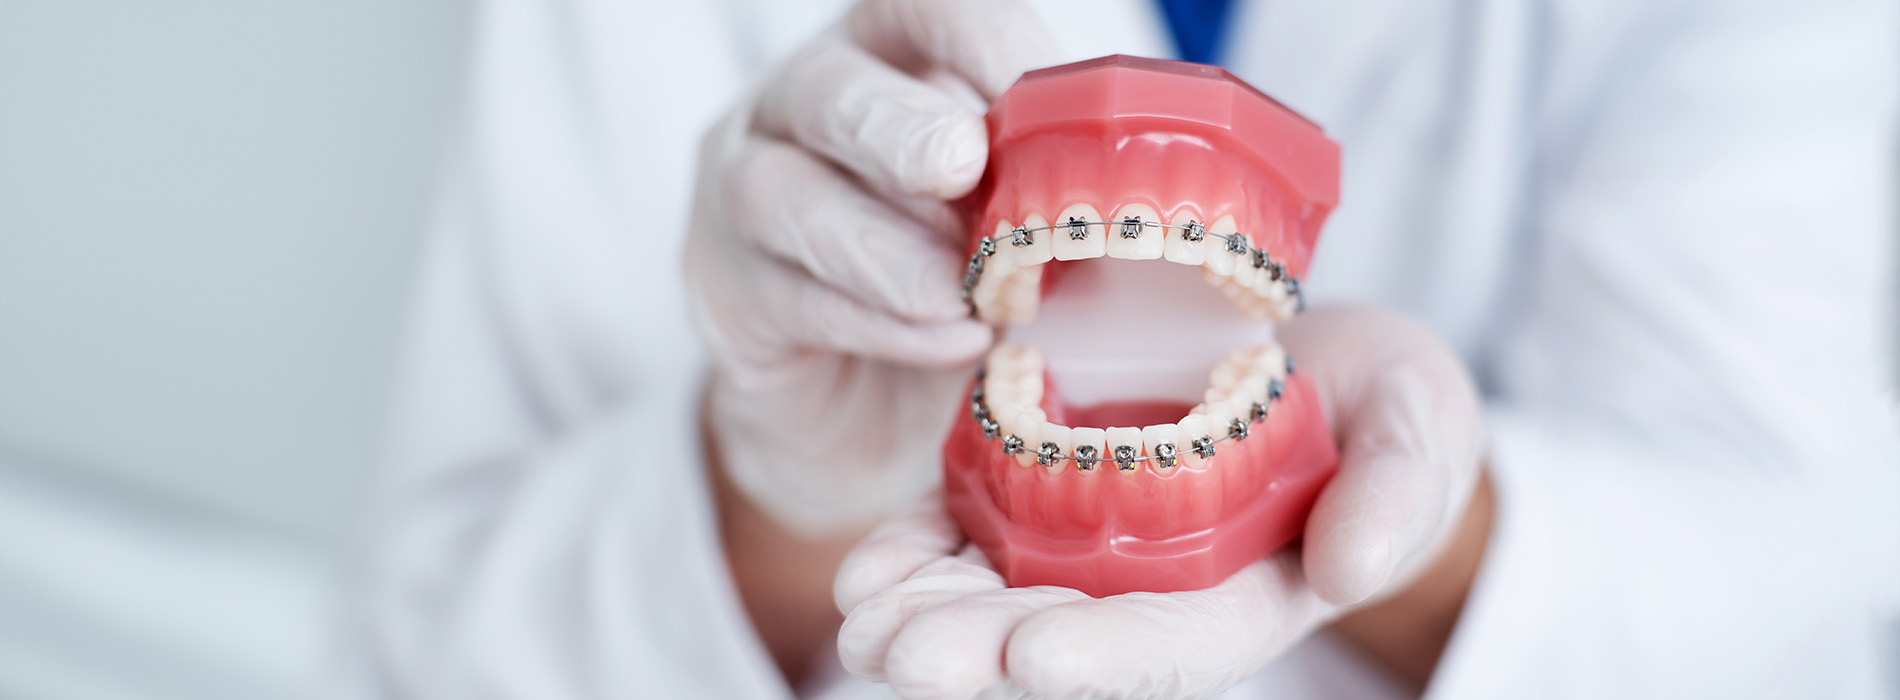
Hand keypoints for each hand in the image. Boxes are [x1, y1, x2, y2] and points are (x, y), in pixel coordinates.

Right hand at [684, 0, 1058, 534]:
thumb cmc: (952, 281)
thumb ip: (1052, 190)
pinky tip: (947, 344)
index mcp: (884, 61)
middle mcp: (798, 110)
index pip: (918, 9)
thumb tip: (1157, 197)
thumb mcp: (1010, 219)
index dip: (978, 38)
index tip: (1036, 88)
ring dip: (883, 248)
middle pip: (827, 89)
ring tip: (962, 297)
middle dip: (898, 129)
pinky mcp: (728, 295)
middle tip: (962, 167)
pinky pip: (790, 298)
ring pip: (783, 196)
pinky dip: (876, 324)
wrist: (853, 406)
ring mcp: (742, 198)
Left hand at [832, 305, 1489, 698]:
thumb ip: (1397, 492)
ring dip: (924, 614)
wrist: (1332, 367)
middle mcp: (1156, 587)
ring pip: (997, 595)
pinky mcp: (1049, 487)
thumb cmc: (1391, 411)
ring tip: (858, 619)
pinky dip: (917, 554)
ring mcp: (1094, 544)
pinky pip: (971, 532)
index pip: (1173, 642)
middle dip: (976, 651)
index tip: (1032, 655)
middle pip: (1061, 634)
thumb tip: (1355, 568)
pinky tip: (865, 572)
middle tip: (894, 652)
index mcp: (1248, 594)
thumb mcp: (1421, 432)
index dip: (1106, 655)